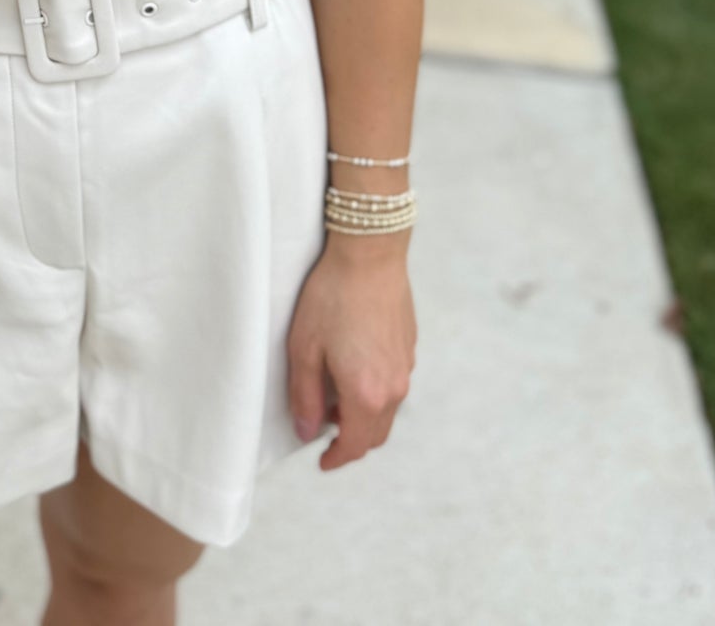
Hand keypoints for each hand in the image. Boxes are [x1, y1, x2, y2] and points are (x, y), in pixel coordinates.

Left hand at [286, 237, 415, 469]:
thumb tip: (307, 431)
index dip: (338, 458)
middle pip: (376, 434)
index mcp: (367, 394)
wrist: (369, 254)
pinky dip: (376, 391)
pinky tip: (354, 368)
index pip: (356, 445)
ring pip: (387, 409)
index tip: (323, 461)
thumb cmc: (331, 297)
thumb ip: (305, 396)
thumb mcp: (304, 348)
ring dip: (364, 415)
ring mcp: (406, 366)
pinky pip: (394, 383)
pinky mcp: (409, 346)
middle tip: (326, 431)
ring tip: (335, 398)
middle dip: (352, 440)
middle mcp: (394, 387)